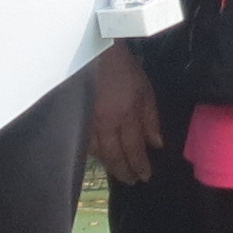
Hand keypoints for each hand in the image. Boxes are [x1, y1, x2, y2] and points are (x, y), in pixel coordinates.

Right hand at [88, 43, 164, 183]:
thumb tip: (157, 144)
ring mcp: (87, 121)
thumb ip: (151, 119)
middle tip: (131, 182)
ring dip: (108, 165)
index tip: (145, 177)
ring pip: (97, 152)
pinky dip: (93, 154)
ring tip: (118, 172)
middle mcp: (105, 123)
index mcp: (125, 114)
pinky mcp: (76, 116)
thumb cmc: (124, 68)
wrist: (95, 50)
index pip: (133, 148)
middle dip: (123, 171)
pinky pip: (84, 142)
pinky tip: (99, 157)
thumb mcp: (145, 90)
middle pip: (114, 155)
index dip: (139, 165)